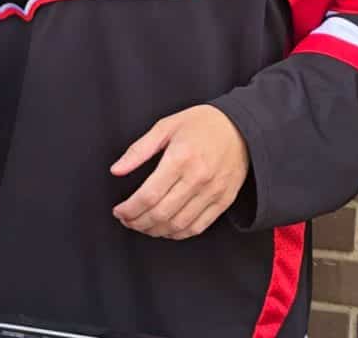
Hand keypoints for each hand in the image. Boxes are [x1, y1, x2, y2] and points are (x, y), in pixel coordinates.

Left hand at [110, 105, 248, 239]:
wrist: (241, 128)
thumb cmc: (201, 124)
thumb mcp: (166, 126)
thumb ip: (139, 150)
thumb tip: (116, 170)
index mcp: (180, 158)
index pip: (149, 195)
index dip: (129, 209)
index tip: (119, 210)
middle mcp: (197, 178)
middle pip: (161, 214)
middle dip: (138, 222)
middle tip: (127, 220)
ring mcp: (212, 192)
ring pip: (178, 225)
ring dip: (155, 231)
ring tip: (142, 225)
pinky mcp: (223, 202)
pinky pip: (197, 227)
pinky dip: (178, 233)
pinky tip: (165, 229)